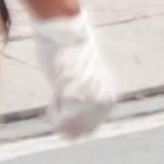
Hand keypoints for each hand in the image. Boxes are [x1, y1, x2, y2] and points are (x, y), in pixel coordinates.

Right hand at [25, 12, 119, 140]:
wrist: (63, 31)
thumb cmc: (66, 51)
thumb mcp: (83, 78)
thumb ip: (84, 98)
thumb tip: (74, 129)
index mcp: (110, 97)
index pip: (89, 127)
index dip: (70, 114)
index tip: (67, 91)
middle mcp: (106, 103)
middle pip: (79, 133)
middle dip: (64, 118)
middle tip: (62, 91)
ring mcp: (93, 103)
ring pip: (68, 131)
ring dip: (58, 115)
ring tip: (60, 89)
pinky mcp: (77, 101)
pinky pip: (59, 124)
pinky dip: (53, 111)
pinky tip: (56, 90)